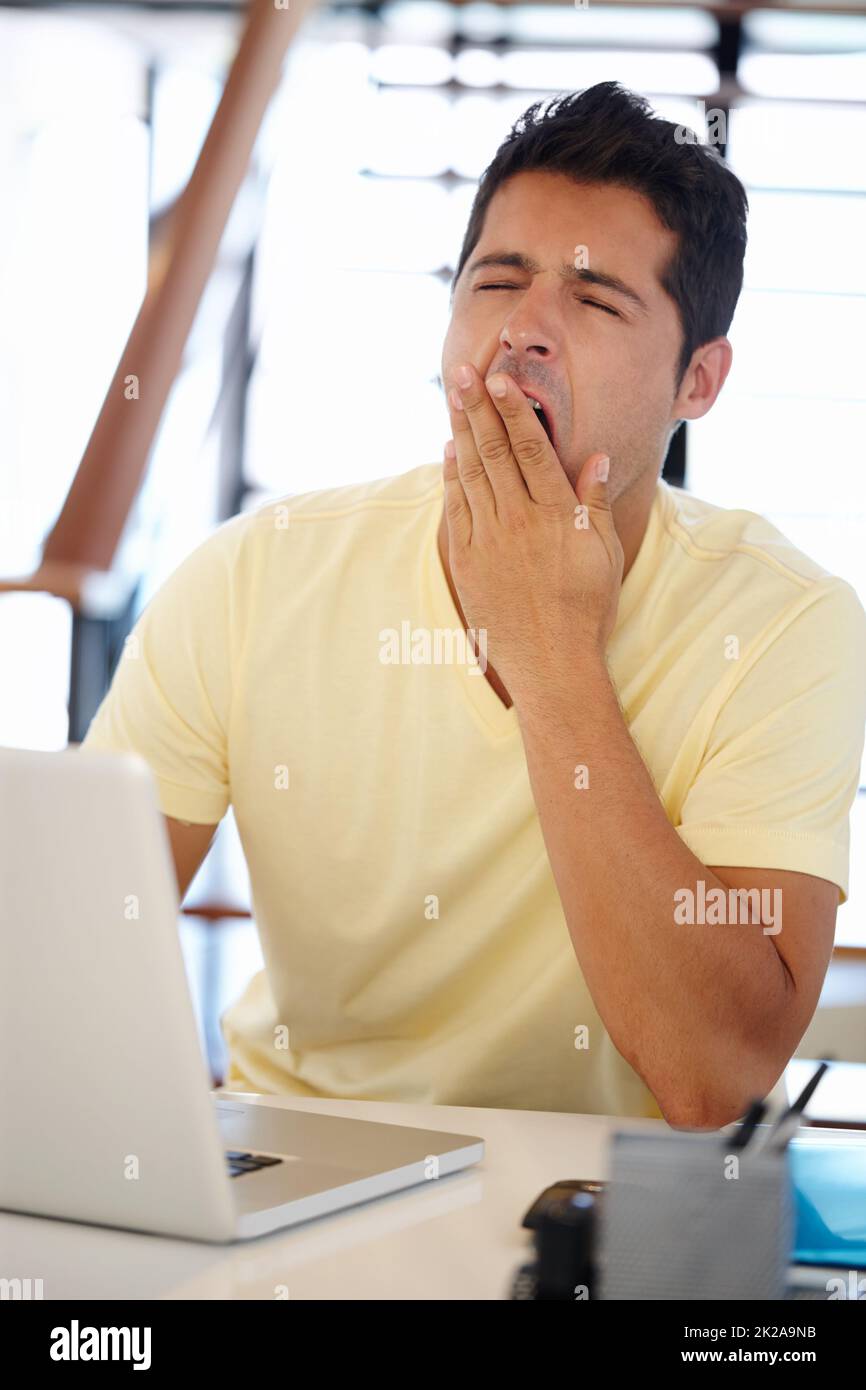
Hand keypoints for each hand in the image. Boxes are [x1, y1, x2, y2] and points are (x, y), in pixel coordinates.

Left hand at [443, 362, 622, 702]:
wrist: (551, 664)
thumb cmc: (586, 610)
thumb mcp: (604, 555)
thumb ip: (593, 503)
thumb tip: (595, 458)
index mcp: (555, 515)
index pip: (531, 450)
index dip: (512, 412)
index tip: (499, 380)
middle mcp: (517, 521)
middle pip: (493, 453)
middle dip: (477, 408)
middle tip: (461, 372)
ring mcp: (487, 540)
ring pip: (470, 474)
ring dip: (460, 433)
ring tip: (452, 398)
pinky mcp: (466, 561)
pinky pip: (456, 509)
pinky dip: (451, 477)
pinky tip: (449, 452)